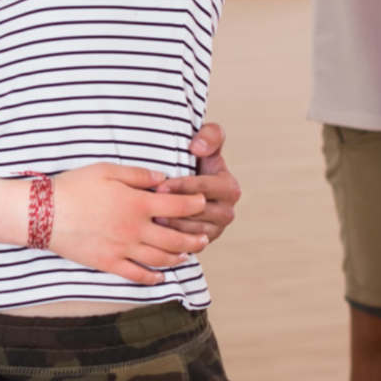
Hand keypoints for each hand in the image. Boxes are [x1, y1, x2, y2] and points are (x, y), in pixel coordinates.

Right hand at [43, 164, 207, 285]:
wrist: (43, 214)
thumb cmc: (74, 187)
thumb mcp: (106, 171)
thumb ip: (138, 175)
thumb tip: (163, 180)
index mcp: (137, 204)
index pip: (177, 205)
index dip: (194, 204)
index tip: (202, 203)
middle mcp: (135, 230)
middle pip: (175, 238)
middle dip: (193, 239)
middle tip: (204, 239)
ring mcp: (122, 250)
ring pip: (160, 259)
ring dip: (178, 258)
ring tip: (187, 256)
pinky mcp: (108, 264)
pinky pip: (137, 275)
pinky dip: (153, 278)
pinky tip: (160, 277)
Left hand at [155, 122, 240, 240]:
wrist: (187, 186)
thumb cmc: (196, 160)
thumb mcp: (206, 142)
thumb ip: (211, 135)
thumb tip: (198, 148)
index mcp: (229, 187)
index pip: (206, 188)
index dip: (183, 186)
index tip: (160, 185)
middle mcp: (227, 211)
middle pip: (201, 213)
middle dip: (176, 208)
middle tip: (151, 206)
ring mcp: (216, 230)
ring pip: (195, 232)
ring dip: (173, 226)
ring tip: (151, 219)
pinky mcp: (203, 243)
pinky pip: (190, 246)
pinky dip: (173, 240)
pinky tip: (155, 233)